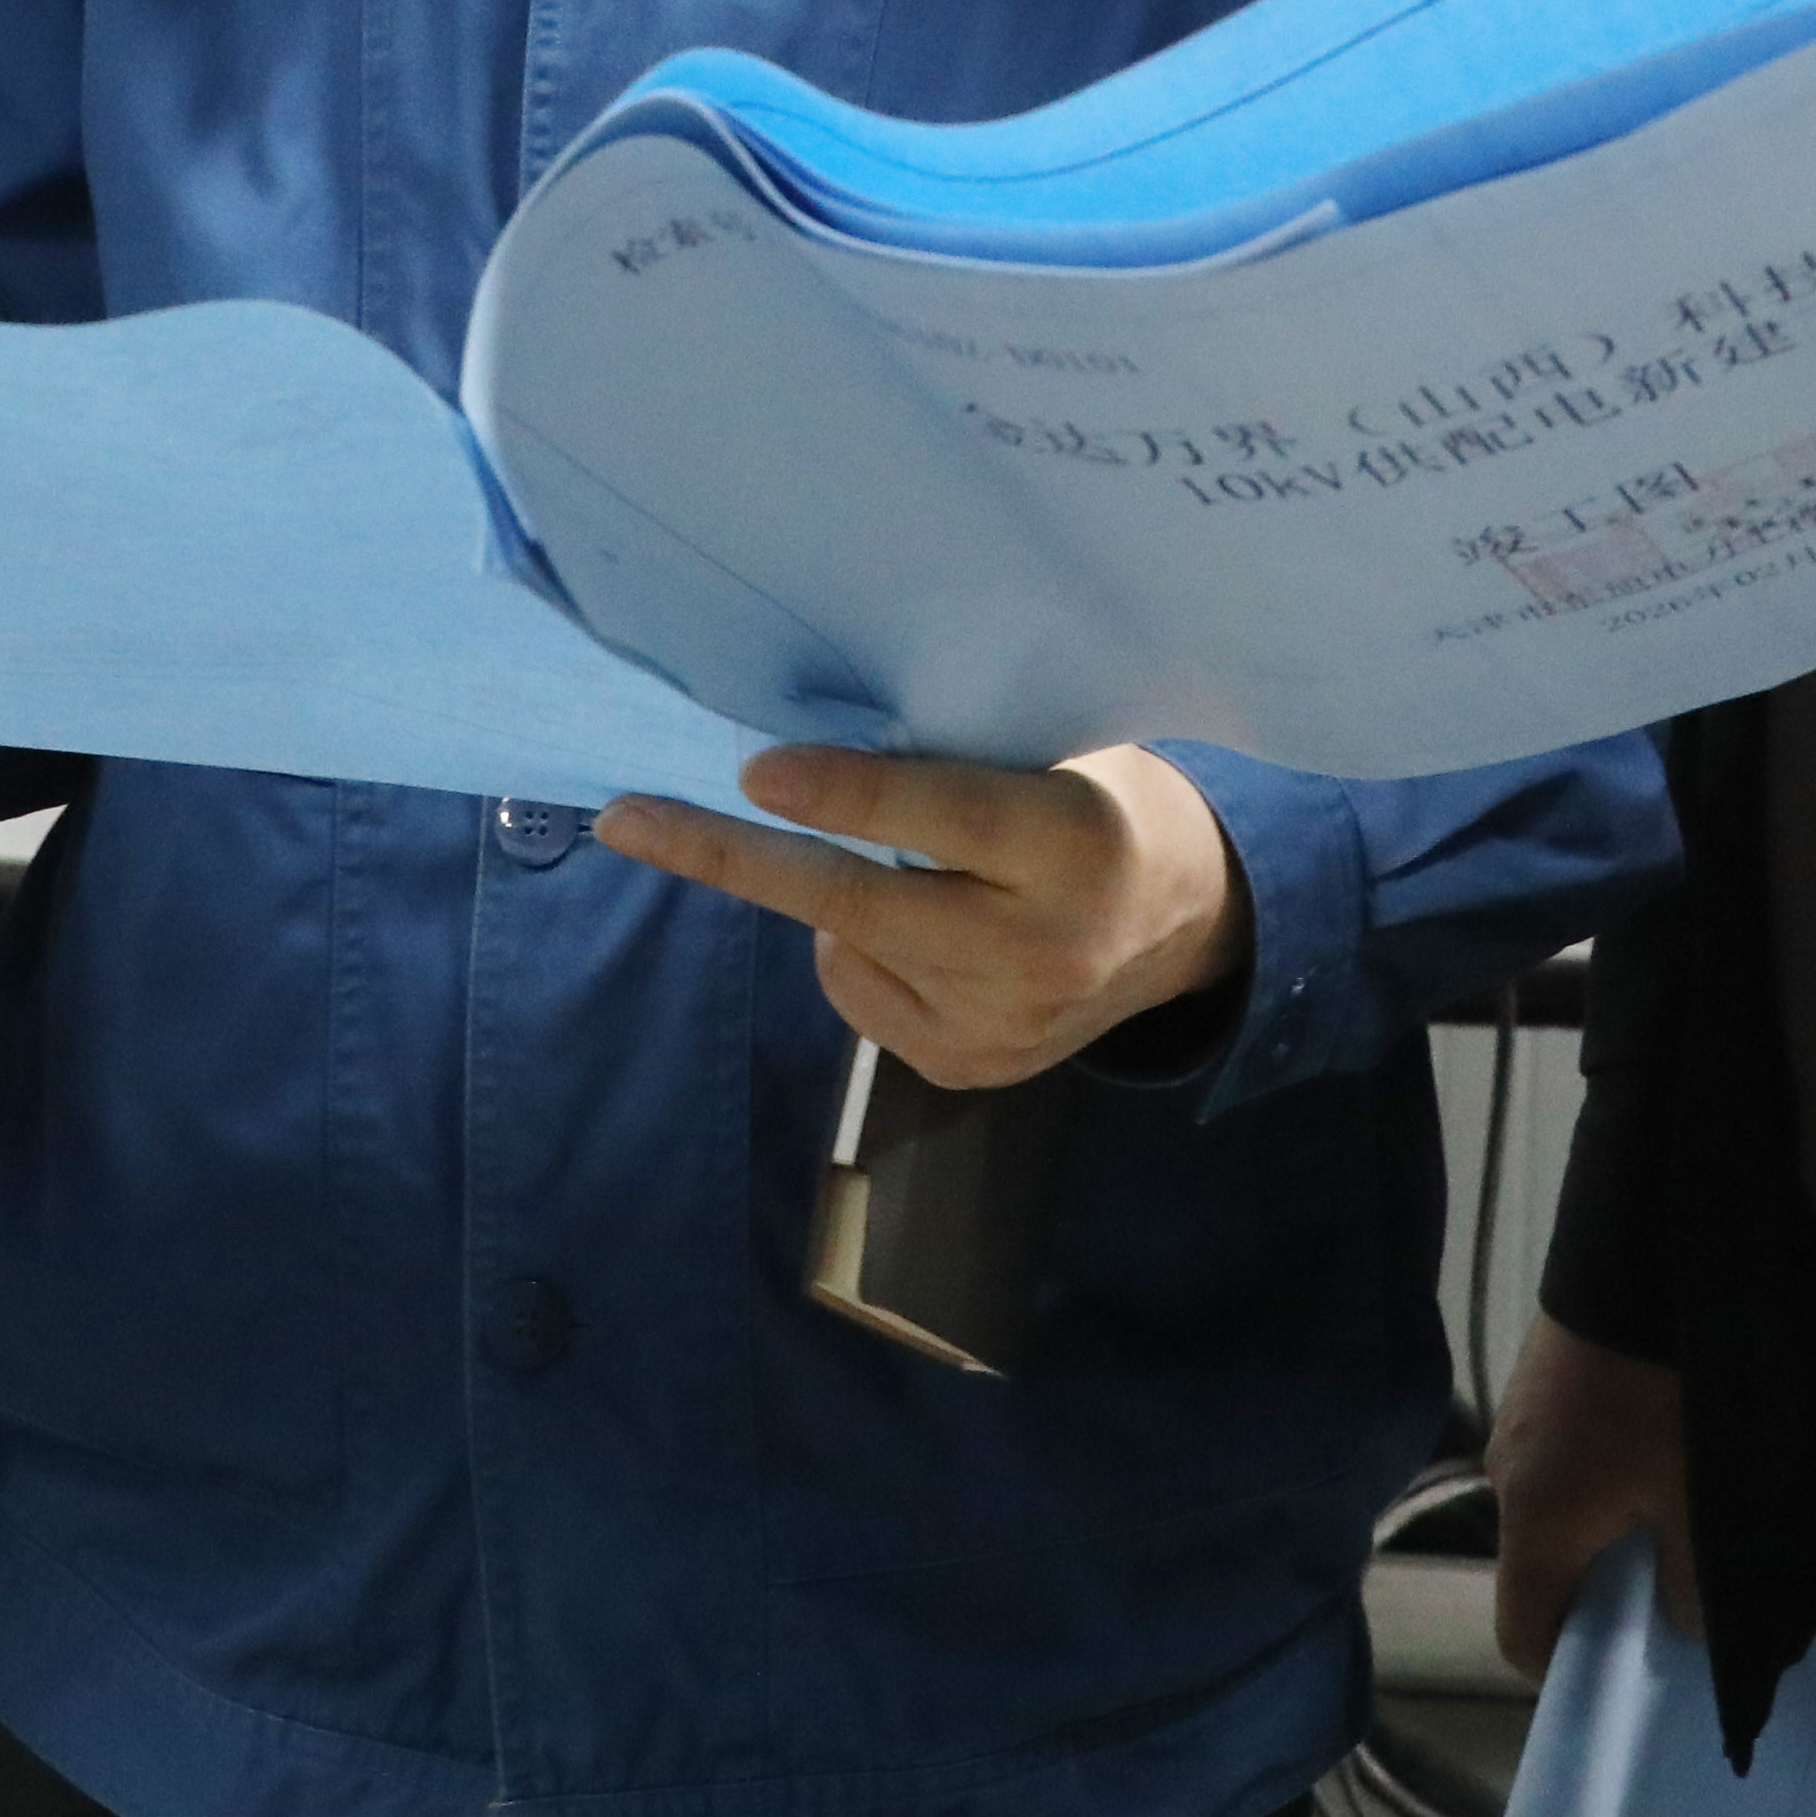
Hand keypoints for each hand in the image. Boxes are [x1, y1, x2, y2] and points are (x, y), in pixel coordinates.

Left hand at [587, 745, 1252, 1092]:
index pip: (948, 815)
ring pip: (845, 948)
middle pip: (859, 902)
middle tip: (627, 819)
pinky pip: (860, 995)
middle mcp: (1040, 948)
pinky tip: (922, 927)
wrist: (1188, 927)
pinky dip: (855, 949)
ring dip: (826, 896)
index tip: (755, 770)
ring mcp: (1005, 1026)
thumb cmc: (1103, 800)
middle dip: (731, 858)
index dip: (850, 794)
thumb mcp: (1062, 754)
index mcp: (1074, 846)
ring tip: (903, 865)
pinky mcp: (972, 1070)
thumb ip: (964, 759)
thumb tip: (810, 746)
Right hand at [1483, 1310, 1697, 1679]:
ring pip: (1553, 1510)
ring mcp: (1516, 1423)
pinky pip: (1561, 1459)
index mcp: (1534, 1521)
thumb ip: (1693, 1582)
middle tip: (1669, 1587)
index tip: (1625, 1668)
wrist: (1636, 1257)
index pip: (1520, 1631)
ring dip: (1603, 1527)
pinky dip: (1600, 1478)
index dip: (1565, 1669)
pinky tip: (1653, 1448)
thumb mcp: (1697, 1497)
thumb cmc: (1662, 1395)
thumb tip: (1680, 1627)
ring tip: (1672, 1509)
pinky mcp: (1536, 1382)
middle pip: (1538, 1570)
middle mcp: (1506, 1478)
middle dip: (1599, 1593)